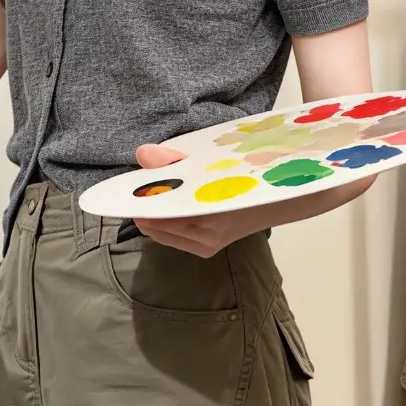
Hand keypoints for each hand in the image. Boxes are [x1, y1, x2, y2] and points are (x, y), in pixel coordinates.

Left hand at [131, 142, 249, 254]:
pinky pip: (172, 238)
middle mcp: (205, 238)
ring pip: (162, 234)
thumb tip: (142, 155)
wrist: (276, 200)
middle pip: (156, 227)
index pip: (160, 214)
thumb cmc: (243, 176)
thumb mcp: (209, 161)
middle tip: (139, 187)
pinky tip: (165, 206)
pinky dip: (164, 222)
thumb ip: (173, 160)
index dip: (141, 200)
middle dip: (145, 207)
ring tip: (151, 195)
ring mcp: (206, 247)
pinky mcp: (205, 250)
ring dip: (153, 215)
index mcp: (208, 215)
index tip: (129, 186)